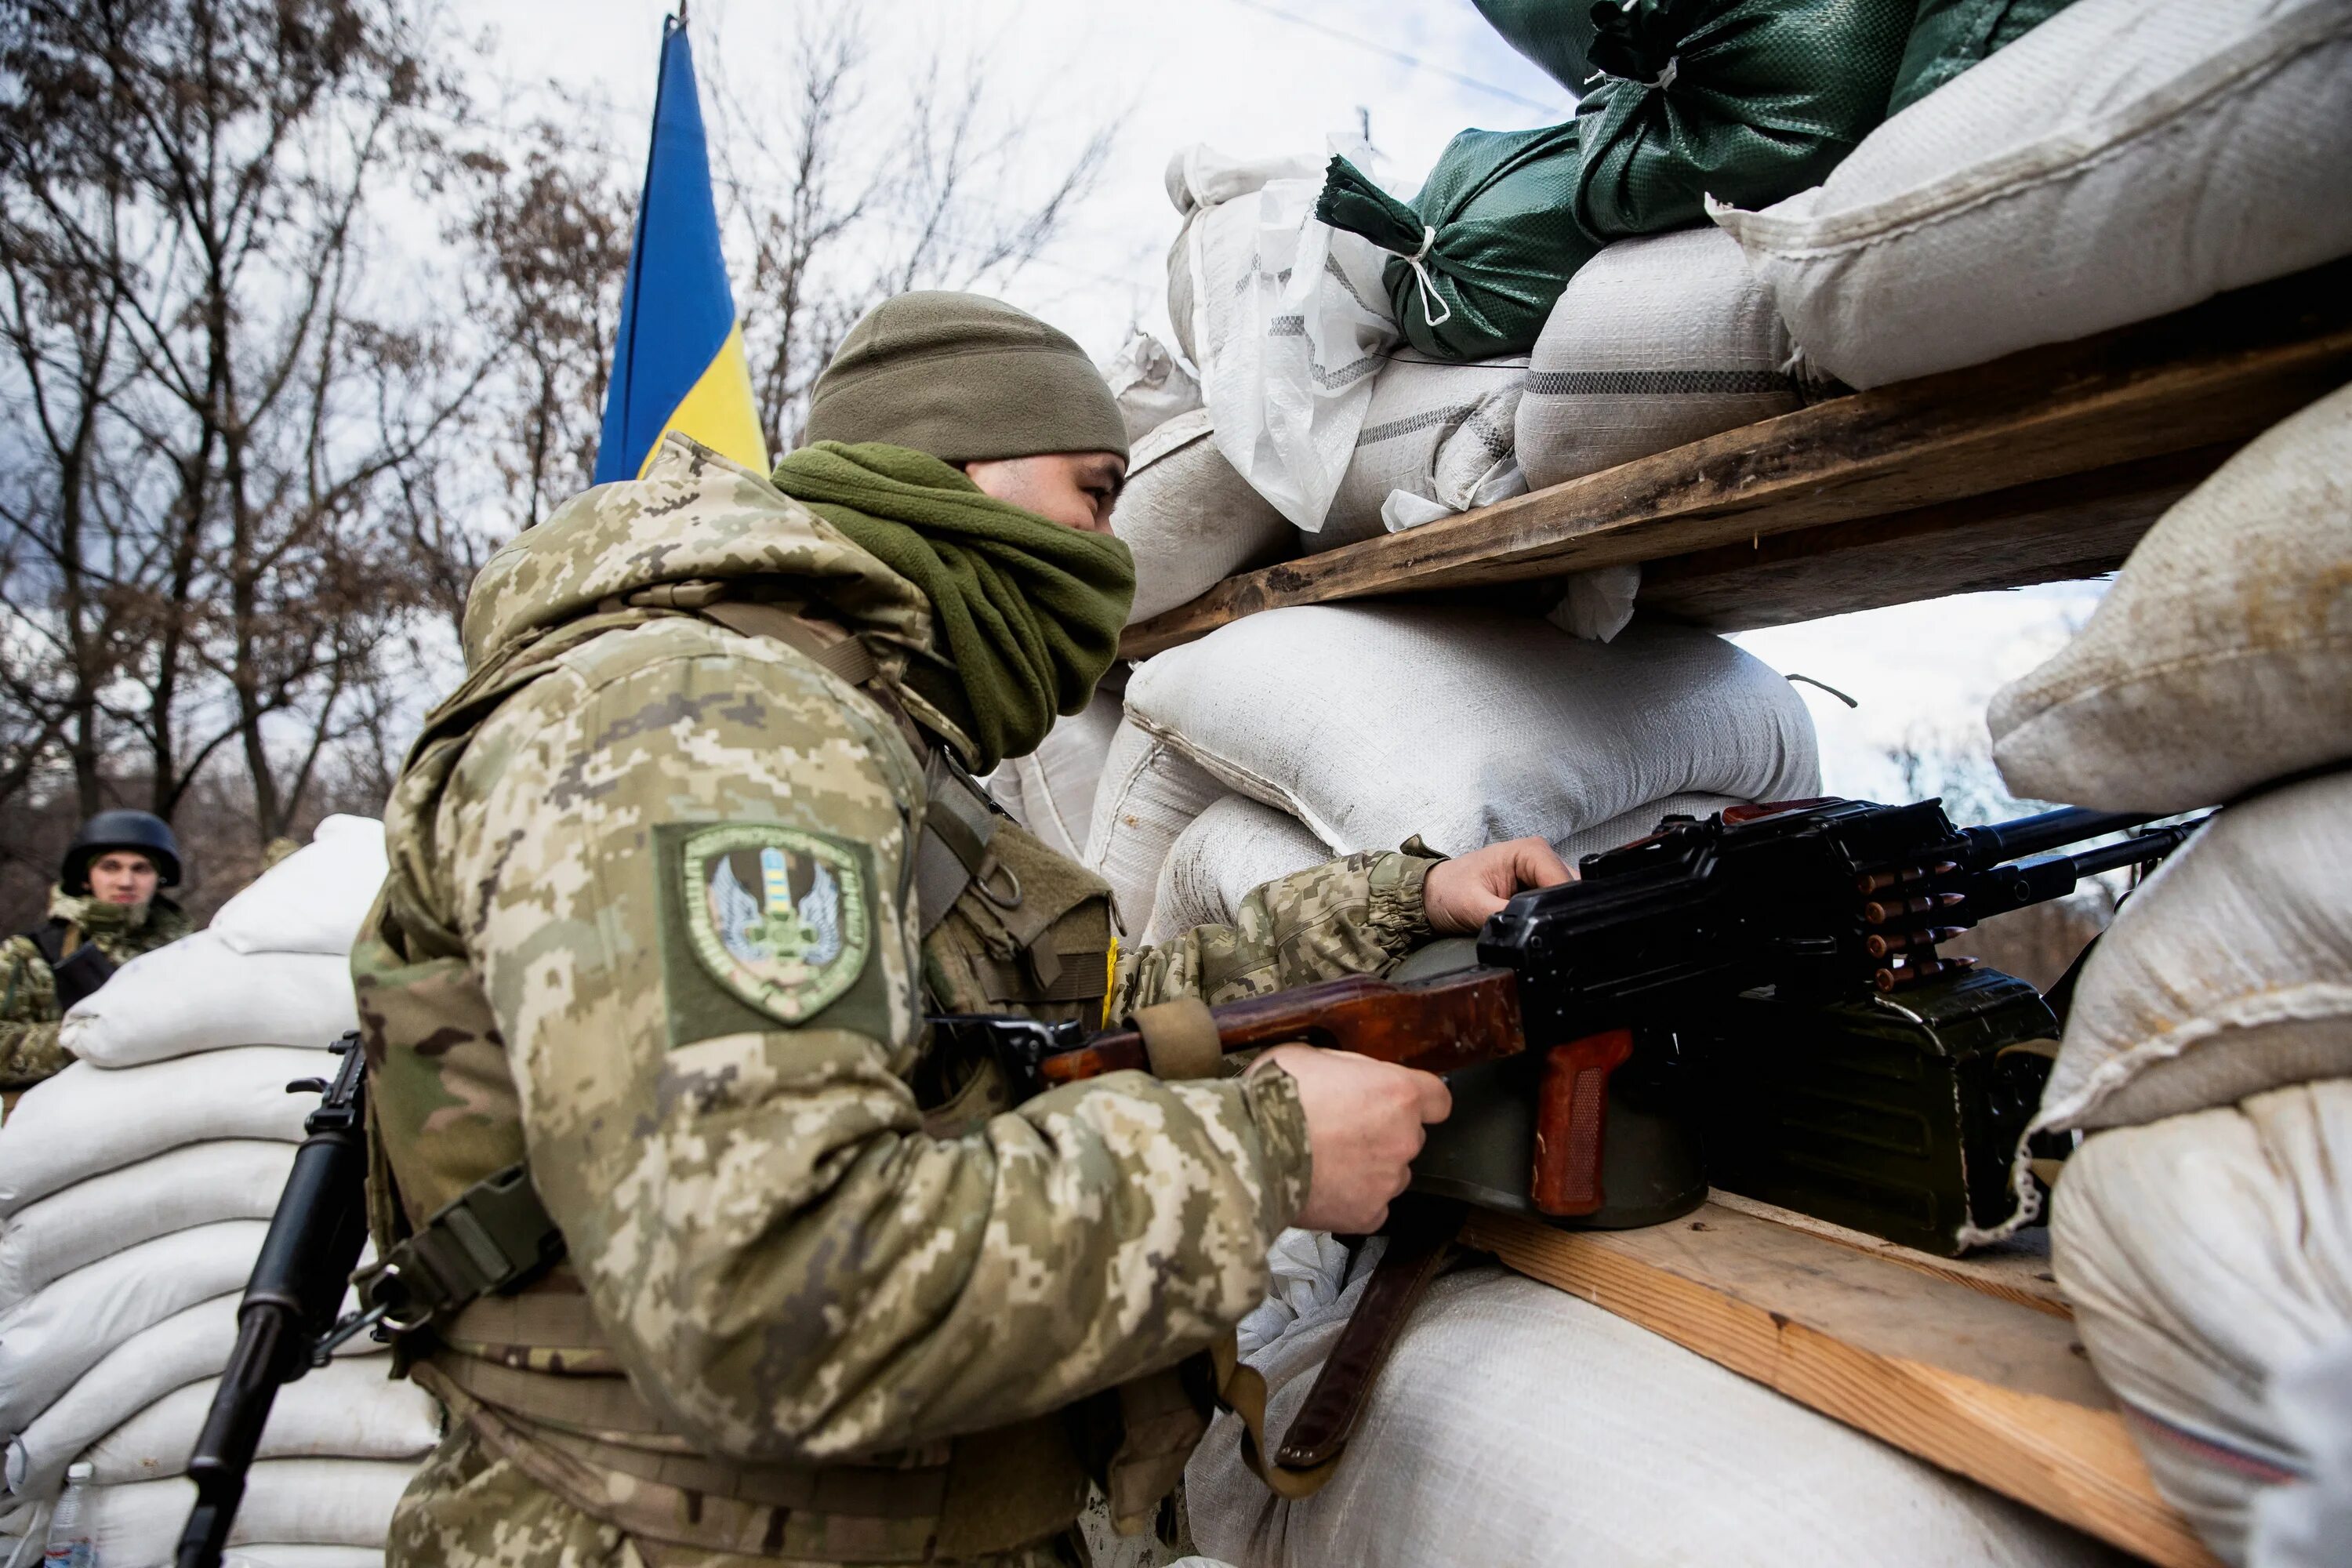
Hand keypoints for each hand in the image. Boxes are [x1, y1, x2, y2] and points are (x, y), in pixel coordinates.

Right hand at [1256, 1044, 1450, 1233]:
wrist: (1248, 1149)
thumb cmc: (1275, 1097)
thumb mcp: (1308, 1055)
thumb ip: (1345, 1068)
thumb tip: (1349, 1076)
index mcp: (1398, 1093)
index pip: (1438, 1100)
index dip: (1419, 1101)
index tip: (1402, 1104)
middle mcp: (1404, 1139)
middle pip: (1409, 1137)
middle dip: (1383, 1134)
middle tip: (1340, 1130)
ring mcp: (1388, 1181)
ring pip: (1391, 1174)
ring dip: (1369, 1168)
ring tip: (1326, 1163)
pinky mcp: (1368, 1215)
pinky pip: (1371, 1207)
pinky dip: (1353, 1201)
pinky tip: (1323, 1188)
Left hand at [1421, 836, 1575, 933]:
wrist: (1429, 896)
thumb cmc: (1446, 891)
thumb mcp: (1474, 907)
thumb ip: (1507, 916)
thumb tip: (1530, 929)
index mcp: (1528, 850)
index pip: (1563, 879)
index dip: (1561, 906)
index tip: (1550, 927)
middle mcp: (1539, 856)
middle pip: (1570, 888)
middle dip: (1559, 911)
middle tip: (1539, 931)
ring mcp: (1539, 872)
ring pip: (1566, 897)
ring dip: (1553, 914)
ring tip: (1531, 927)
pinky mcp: (1536, 887)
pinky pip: (1554, 902)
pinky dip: (1547, 915)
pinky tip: (1532, 925)